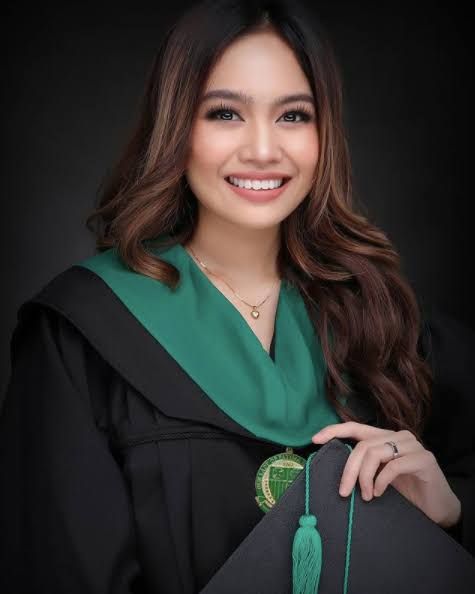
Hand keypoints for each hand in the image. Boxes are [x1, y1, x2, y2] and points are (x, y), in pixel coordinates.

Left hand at [312, 422, 461, 527]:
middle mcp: (398, 436)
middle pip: (362, 446)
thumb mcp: (380, 477)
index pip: (355, 427)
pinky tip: (380, 493)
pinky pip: (393, 466)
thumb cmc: (407, 492)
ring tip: (366, 496)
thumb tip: (337, 470)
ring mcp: (412, 446)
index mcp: (385, 437)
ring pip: (374, 453)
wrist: (438, 508)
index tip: (315, 439)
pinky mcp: (424, 459)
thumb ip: (365, 467)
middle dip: (349, 470)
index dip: (334, 430)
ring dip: (365, 478)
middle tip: (344, 491)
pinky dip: (382, 481)